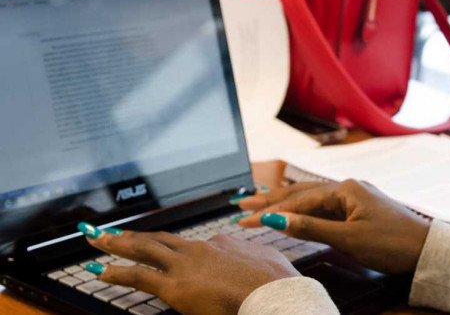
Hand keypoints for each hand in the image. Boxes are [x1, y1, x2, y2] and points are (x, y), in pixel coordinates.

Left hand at [81, 226, 299, 314]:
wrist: (275, 295)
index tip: (168, 254)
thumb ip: (255, 261)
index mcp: (223, 244)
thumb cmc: (277, 286)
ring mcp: (186, 264)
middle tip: (106, 231)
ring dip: (116, 244)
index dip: (177, 251)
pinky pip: (139, 275)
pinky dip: (116, 272)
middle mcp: (200, 248)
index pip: (195, 246)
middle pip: (159, 239)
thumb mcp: (269, 265)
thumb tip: (258, 266)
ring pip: (143, 249)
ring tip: (95, 239)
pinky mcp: (176, 285)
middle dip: (130, 235)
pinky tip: (98, 271)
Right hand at [236, 180, 430, 274]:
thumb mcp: (348, 238)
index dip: (270, 212)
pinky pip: (326, 208)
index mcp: (345, 189)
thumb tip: (277, 221)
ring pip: (313, 200)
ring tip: (261, 201)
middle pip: (302, 193)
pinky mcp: (361, 210)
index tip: (244, 220)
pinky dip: (306, 211)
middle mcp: (349, 188)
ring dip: (286, 203)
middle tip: (242, 204)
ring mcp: (356, 198)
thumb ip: (311, 228)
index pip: (298, 200)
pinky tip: (296, 212)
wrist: (427, 250)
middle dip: (271, 200)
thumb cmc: (392, 243)